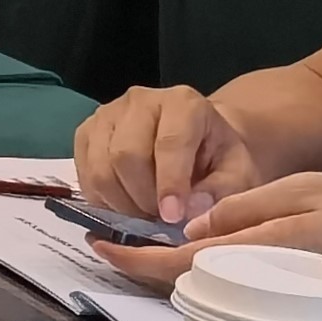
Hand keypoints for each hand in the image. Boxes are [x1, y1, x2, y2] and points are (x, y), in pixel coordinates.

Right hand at [71, 82, 263, 226]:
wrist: (197, 140)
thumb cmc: (218, 157)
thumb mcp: (238, 173)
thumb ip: (221, 191)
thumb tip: (190, 211)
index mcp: (183, 103)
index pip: (169, 142)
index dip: (169, 184)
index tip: (173, 218)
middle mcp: (140, 100)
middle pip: (125, 155)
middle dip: (142, 198)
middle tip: (159, 220)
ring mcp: (107, 114)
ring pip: (99, 167)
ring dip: (120, 203)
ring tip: (144, 214)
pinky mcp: (86, 132)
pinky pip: (83, 173)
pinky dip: (101, 199)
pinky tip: (125, 205)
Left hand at [85, 169, 321, 320]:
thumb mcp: (314, 191)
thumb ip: (251, 210)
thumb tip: (191, 234)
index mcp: (262, 256)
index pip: (179, 267)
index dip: (133, 258)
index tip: (96, 245)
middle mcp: (265, 289)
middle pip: (189, 285)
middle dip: (148, 266)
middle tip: (115, 239)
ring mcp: (284, 305)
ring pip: (214, 292)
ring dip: (178, 274)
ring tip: (148, 245)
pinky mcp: (302, 310)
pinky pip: (245, 297)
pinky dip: (217, 280)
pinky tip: (208, 261)